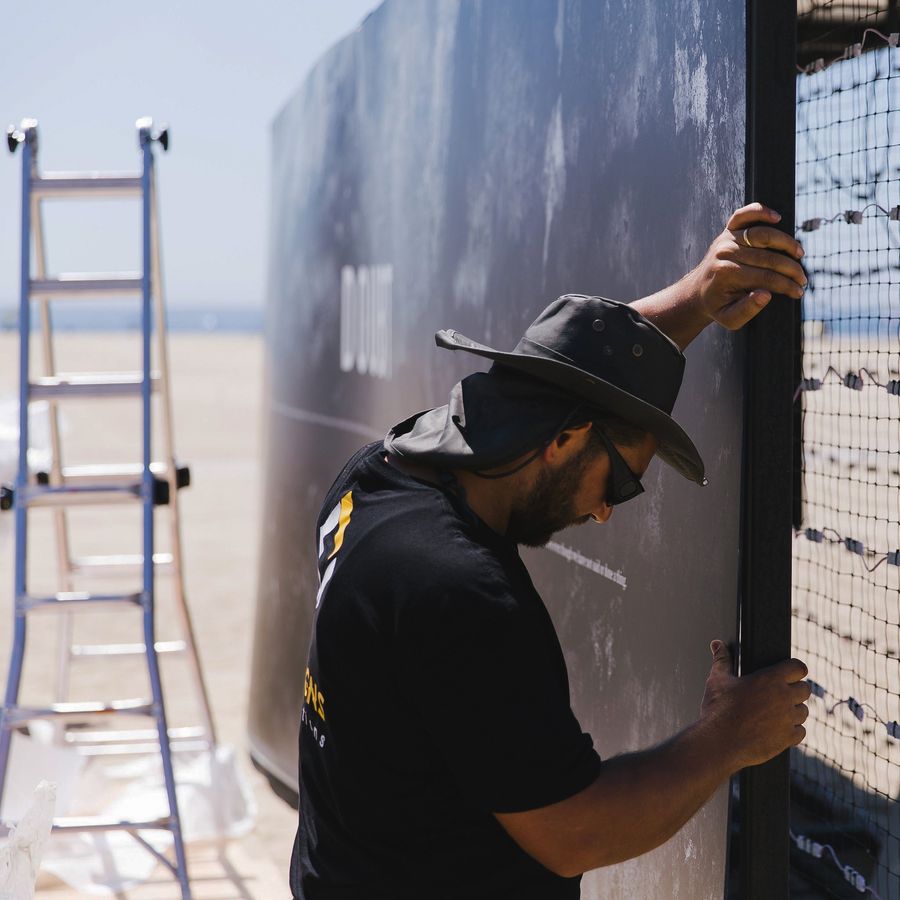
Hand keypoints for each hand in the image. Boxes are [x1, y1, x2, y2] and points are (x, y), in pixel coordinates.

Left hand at [690, 203, 806, 330]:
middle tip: (803, 279)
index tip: (799, 292)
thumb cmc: (718, 306)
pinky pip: (743, 215)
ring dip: (786, 243)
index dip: (786, 285)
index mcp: (726, 274)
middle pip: (768, 257)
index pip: (765, 278)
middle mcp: (725, 253)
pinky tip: (777, 217)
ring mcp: (726, 239)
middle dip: (791, 269)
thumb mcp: (729, 318)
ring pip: (763, 234)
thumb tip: (766, 294)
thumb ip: (747, 310)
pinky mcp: (727, 230)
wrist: (697, 292)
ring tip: (800, 254)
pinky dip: (760, 211)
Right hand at [700, 640, 809, 771]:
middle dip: (795, 690)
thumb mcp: (717, 680)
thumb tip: (717, 644)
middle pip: (805, 689)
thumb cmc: (718, 709)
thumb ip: (721, 660)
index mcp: (770, 679)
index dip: (795, 669)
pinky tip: (778, 729)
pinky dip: (792, 730)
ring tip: (776, 713)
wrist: (719, 743)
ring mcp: (788, 719)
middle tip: (780, 693)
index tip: (789, 672)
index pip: (799, 667)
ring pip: (803, 711)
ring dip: (793, 711)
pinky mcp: (788, 739)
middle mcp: (784, 698)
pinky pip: (800, 732)